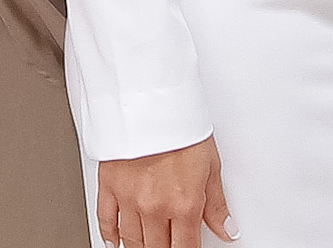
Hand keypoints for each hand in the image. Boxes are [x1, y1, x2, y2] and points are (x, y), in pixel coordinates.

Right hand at [97, 137, 231, 247]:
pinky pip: (105, 220)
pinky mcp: (108, 185)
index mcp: (183, 205)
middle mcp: (154, 207)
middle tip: (168, 243)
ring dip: (139, 247)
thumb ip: (216, 204)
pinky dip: (110, 235)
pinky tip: (114, 241)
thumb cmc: (180, 124)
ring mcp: (129, 198)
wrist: (149, 99)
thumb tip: (227, 229)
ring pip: (132, 240)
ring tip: (146, 246)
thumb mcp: (210, 165)